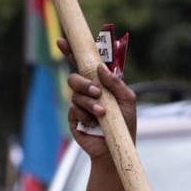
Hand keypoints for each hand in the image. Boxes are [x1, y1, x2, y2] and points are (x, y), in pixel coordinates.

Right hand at [56, 37, 136, 161]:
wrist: (116, 149)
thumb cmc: (125, 124)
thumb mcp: (127, 100)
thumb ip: (116, 83)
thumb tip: (100, 68)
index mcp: (100, 83)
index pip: (84, 64)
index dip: (72, 52)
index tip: (62, 41)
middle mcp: (88, 92)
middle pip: (74, 77)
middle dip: (83, 82)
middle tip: (96, 92)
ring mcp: (79, 105)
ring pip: (74, 94)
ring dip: (88, 102)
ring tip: (101, 113)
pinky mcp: (74, 118)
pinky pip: (73, 110)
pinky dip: (85, 115)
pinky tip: (94, 123)